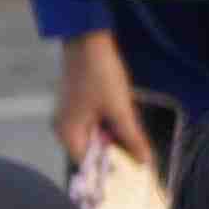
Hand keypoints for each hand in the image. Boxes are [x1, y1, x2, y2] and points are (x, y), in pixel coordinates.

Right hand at [56, 32, 146, 175]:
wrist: (87, 39)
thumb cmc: (99, 73)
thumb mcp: (120, 108)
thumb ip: (132, 138)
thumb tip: (144, 162)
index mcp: (68, 133)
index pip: (88, 164)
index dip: (110, 168)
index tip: (132, 168)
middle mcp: (63, 127)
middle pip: (92, 150)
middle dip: (114, 149)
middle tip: (135, 144)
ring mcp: (68, 114)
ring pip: (94, 135)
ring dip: (113, 134)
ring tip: (126, 120)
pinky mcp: (75, 104)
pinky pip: (93, 122)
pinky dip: (108, 122)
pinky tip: (119, 111)